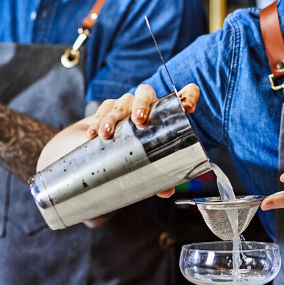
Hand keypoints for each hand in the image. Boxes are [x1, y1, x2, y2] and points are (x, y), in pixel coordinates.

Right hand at [86, 83, 200, 197]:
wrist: (92, 152)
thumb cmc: (125, 155)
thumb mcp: (141, 166)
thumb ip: (154, 176)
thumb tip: (168, 191)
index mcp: (161, 116)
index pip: (180, 97)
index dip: (189, 95)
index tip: (191, 106)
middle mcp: (145, 107)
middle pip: (146, 93)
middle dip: (142, 104)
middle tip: (138, 120)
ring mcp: (125, 105)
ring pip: (122, 102)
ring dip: (114, 117)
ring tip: (107, 133)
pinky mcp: (106, 107)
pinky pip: (104, 109)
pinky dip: (98, 121)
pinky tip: (94, 135)